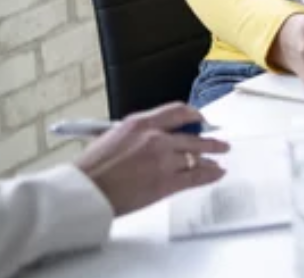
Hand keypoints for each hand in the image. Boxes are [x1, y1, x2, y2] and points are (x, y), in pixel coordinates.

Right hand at [74, 103, 229, 215]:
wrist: (84, 191)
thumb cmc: (91, 169)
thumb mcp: (113, 136)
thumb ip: (139, 134)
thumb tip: (155, 136)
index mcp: (141, 123)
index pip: (177, 111)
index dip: (194, 115)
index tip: (200, 119)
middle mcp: (156, 138)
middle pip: (193, 135)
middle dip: (209, 139)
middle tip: (219, 141)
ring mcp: (164, 160)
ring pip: (197, 156)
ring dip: (210, 157)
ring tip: (219, 158)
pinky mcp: (166, 182)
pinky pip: (196, 176)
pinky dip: (210, 174)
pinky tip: (216, 173)